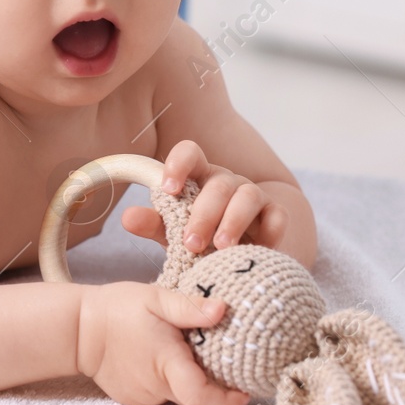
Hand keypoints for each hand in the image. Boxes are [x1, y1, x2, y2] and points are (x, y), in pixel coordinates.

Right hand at [77, 282, 250, 404]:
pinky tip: (160, 358)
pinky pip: (160, 395)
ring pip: (179, 397)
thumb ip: (190, 307)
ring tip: (187, 353)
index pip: (204, 398)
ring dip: (188, 381)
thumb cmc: (116, 309)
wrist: (75, 328)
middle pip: (196, 398)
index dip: (229, 401)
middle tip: (221, 360)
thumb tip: (224, 309)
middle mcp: (156, 388)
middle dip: (213, 386)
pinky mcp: (131, 399)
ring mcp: (142, 397)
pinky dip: (168, 381)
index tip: (245, 390)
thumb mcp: (155, 299)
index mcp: (167, 365)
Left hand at [121, 139, 287, 255]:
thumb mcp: (174, 232)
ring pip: (247, 196)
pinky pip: (277, 216)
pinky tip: (257, 249)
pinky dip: (269, 232)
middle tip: (190, 243)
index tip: (168, 189)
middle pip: (218, 184)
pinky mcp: (276, 216)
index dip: (178, 164)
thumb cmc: (203, 237)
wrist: (244, 251)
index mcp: (199, 178)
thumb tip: (127, 218)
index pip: (190, 153)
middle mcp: (227, 182)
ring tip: (220, 248)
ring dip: (233, 222)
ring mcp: (254, 196)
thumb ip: (154, 224)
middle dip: (203, 214)